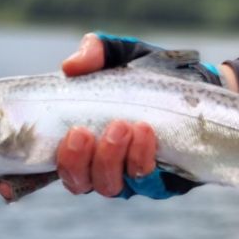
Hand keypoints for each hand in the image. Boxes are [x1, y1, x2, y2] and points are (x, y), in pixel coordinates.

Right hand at [57, 33, 219, 199]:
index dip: (44, 168)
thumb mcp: (121, 54)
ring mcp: (130, 176)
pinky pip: (146, 182)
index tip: (48, 151)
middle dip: (78, 160)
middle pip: (78, 182)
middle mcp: (102, 165)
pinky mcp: (162, 181)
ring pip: (109, 186)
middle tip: (85, 131)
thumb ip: (96, 52)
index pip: (55, 166)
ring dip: (110, 158)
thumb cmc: (149, 73)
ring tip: (122, 125)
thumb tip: (71, 66)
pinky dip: (140, 158)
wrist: (195, 82)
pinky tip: (144, 132)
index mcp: (83, 142)